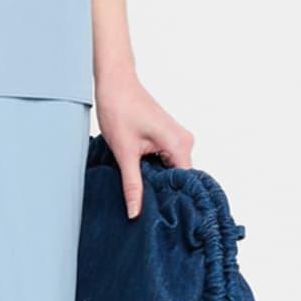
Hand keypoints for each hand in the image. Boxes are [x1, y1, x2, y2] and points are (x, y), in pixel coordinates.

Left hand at [95, 67, 193, 218]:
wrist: (114, 83)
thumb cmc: (119, 108)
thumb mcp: (124, 152)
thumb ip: (132, 185)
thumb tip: (135, 212)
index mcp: (179, 144)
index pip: (185, 184)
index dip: (172, 201)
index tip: (161, 217)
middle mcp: (184, 141)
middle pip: (179, 179)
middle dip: (163, 193)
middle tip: (146, 210)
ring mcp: (177, 138)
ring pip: (172, 171)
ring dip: (157, 181)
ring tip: (142, 195)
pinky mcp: (168, 137)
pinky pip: (167, 161)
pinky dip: (155, 171)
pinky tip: (141, 178)